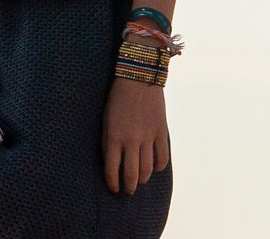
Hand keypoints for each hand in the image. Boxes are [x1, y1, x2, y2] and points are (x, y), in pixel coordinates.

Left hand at [101, 77, 169, 194]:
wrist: (139, 78)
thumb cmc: (117, 97)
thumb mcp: (106, 119)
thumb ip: (108, 140)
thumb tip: (110, 160)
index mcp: (114, 137)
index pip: (112, 169)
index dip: (113, 183)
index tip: (113, 188)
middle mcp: (131, 141)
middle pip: (131, 174)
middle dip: (129, 187)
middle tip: (127, 191)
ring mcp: (148, 138)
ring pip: (147, 170)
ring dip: (143, 179)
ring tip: (140, 181)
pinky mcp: (161, 133)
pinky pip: (162, 158)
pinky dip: (159, 167)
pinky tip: (154, 168)